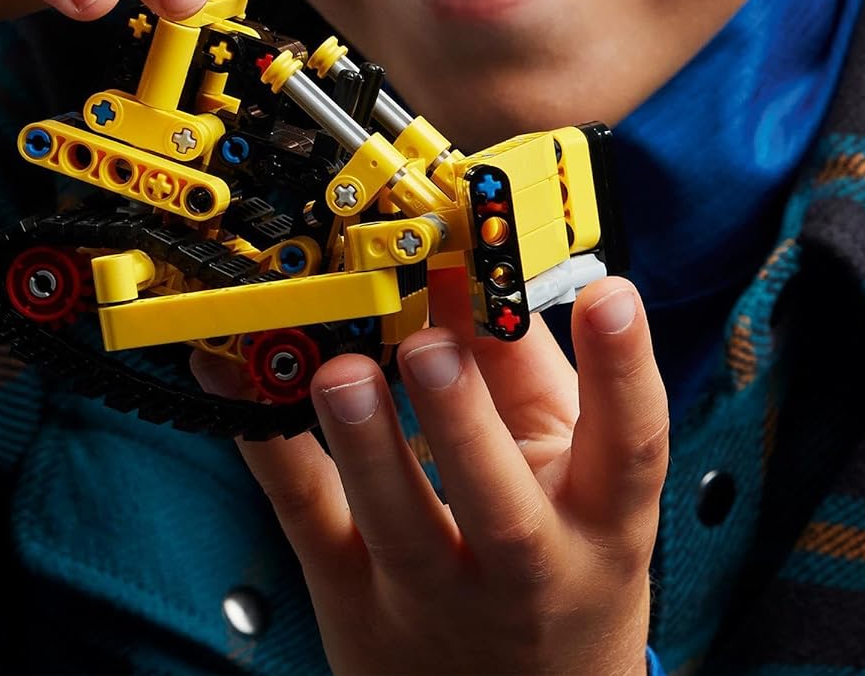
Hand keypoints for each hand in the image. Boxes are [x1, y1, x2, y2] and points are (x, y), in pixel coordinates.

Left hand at [234, 272, 666, 674]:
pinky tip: (233, 375)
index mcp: (599, 521)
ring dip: (364, 445)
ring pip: (397, 525)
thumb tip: (475, 270)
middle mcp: (524, 566)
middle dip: (464, 419)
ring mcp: (431, 590)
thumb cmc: (552, 563)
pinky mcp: (349, 594)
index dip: (625, 371)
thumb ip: (528, 372)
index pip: (632, 447)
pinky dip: (265, 445)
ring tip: (340, 374)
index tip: (609, 297)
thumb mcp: (568, 472)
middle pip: (500, 504)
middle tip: (431, 344)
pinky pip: (304, 514)